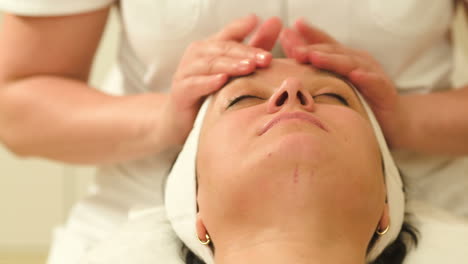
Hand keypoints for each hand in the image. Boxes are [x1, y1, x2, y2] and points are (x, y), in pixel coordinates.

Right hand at [165, 15, 281, 145]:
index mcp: (211, 47)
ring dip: (230, 65)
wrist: (181, 119)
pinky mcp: (181, 91)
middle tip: (266, 58)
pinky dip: (208, 82)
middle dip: (246, 52)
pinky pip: (194, 84)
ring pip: (210, 64)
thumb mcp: (233, 70)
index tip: (262, 23)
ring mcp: (187, 72)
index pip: (230, 34)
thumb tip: (275, 22)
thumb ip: (253, 48)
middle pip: (223, 48)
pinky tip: (222, 81)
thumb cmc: (210, 92)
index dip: (244, 27)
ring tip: (249, 67)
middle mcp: (197, 55)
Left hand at [280, 19, 403, 147]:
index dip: (309, 35)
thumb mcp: (336, 83)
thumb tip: (291, 53)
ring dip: (332, 60)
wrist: (394, 122)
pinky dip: (365, 78)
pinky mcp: (384, 91)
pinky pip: (374, 83)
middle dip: (312, 49)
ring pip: (351, 63)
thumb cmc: (361, 101)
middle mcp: (358, 62)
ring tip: (314, 57)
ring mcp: (372, 74)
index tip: (291, 27)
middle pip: (333, 52)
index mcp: (345, 59)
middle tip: (294, 49)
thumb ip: (316, 68)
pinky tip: (355, 76)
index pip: (325, 44)